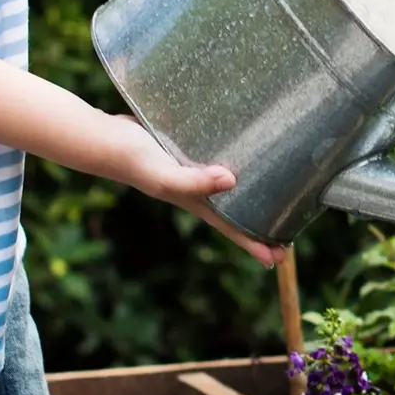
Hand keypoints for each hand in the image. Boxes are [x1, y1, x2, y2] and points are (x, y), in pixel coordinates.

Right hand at [110, 116, 283, 267]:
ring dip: (252, 195)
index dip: (254, 243)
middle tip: (289, 236)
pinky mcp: (189, 149)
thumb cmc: (132, 160)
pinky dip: (235, 163)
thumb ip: (194, 181)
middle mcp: (197, 189)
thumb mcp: (163, 175)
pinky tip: (250, 152)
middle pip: (236, 211)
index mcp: (195, 201)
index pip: (232, 228)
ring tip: (279, 198)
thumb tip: (230, 180)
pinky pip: (219, 159)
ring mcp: (193, 170)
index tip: (281, 258)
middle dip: (260, 225)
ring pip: (230, 187)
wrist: (104, 136)